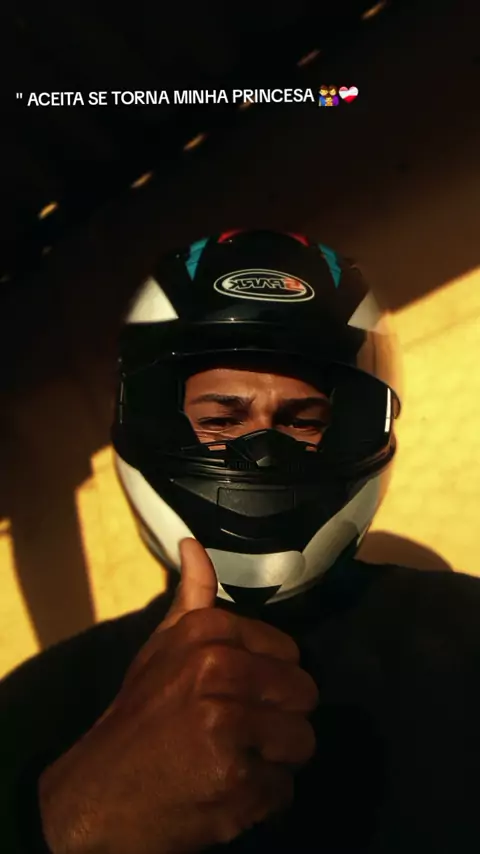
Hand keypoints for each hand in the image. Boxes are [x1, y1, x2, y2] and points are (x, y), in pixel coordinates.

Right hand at [39, 539, 318, 853]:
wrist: (97, 794)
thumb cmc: (138, 717)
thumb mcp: (159, 648)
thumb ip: (191, 598)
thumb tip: (192, 543)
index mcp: (206, 633)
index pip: (289, 653)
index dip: (268, 681)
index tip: (238, 696)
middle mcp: (218, 671)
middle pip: (303, 694)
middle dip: (279, 720)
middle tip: (239, 733)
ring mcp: (228, 727)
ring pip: (301, 741)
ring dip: (274, 761)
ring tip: (233, 762)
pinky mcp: (236, 781)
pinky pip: (285, 788)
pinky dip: (260, 800)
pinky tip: (226, 792)